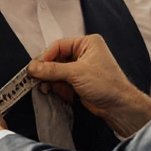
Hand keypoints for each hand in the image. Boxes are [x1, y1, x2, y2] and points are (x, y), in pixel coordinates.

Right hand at [33, 34, 150, 137]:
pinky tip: (65, 96)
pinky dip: (60, 89)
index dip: (47, 57)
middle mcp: (84, 53)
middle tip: (41, 83)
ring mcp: (80, 69)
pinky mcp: (78, 82)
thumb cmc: (106, 84)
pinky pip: (62, 83)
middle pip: (56, 60)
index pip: (59, 45)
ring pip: (57, 73)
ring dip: (54, 83)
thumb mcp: (77, 73)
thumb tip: (32, 67)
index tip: (37, 69)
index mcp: (87, 43)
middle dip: (49, 73)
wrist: (118, 106)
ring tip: (54, 91)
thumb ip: (53, 70)